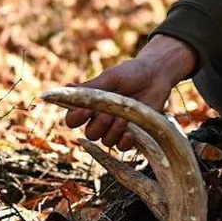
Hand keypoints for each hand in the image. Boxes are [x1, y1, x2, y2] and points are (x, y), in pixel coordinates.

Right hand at [63, 35, 196, 148]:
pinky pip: (122, 147)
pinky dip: (124, 142)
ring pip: (105, 141)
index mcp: (90, 105)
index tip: (86, 110)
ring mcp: (116, 128)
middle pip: (89, 134)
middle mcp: (100, 119)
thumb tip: (66, 88)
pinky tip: (129, 133)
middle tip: (109, 114)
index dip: (76, 119)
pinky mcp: (133, 134)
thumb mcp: (109, 78)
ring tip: (123, 119)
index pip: (72, 120)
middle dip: (98, 125)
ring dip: (112, 132)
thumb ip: (89, 88)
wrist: (156, 75)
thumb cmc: (130, 73)